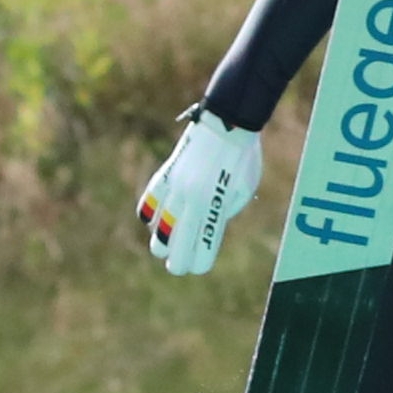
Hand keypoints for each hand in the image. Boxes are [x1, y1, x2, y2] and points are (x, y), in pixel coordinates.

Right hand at [136, 112, 262, 276]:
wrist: (226, 125)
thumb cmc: (242, 159)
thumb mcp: (242, 190)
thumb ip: (223, 211)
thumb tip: (206, 226)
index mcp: (215, 206)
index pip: (203, 244)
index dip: (200, 260)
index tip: (198, 267)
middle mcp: (192, 200)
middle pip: (178, 241)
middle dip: (178, 260)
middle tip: (177, 268)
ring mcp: (175, 187)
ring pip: (160, 225)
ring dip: (160, 241)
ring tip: (161, 250)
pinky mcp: (166, 174)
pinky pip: (150, 200)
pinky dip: (149, 214)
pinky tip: (151, 223)